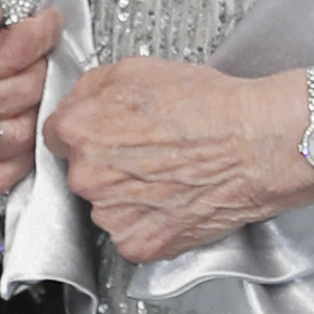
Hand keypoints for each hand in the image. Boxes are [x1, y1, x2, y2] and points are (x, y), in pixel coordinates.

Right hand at [0, 0, 60, 197]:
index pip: (14, 53)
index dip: (40, 31)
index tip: (45, 19)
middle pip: (25, 90)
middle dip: (40, 63)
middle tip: (37, 48)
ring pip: (24, 131)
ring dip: (36, 104)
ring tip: (29, 78)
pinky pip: (5, 173)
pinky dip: (20, 151)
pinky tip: (17, 117)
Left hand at [47, 57, 313, 266]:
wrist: (256, 143)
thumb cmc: (209, 106)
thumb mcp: (139, 69)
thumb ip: (92, 87)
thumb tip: (76, 102)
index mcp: (78, 130)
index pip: (57, 136)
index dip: (88, 131)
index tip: (108, 134)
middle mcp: (86, 177)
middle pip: (82, 173)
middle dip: (108, 163)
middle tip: (149, 152)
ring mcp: (112, 216)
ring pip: (107, 206)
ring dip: (127, 195)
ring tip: (168, 174)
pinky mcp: (139, 244)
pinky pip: (132, 235)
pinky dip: (149, 222)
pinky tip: (174, 198)